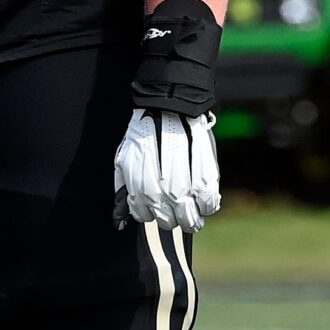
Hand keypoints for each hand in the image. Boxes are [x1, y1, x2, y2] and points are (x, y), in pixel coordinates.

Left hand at [113, 109, 221, 231]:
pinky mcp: (205, 174)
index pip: (145, 214)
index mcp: (139, 188)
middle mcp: (161, 190)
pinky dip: (208, 205)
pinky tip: (206, 204)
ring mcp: (185, 183)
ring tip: (194, 216)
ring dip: (192, 218)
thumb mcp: (124, 161)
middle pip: (168, 220)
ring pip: (189, 214)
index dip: (151, 213)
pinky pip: (209, 200)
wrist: (169, 107)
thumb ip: (123, 192)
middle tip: (178, 215)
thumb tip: (120, 221)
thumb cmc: (145, 134)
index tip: (158, 208)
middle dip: (173, 220)